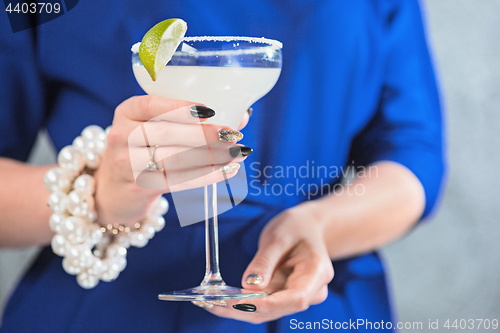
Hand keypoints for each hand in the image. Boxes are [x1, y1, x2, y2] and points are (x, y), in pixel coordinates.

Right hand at [94, 95, 249, 225]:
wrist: (114, 189)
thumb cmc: (144, 150)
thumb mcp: (154, 127)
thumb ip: (190, 119)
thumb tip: (241, 116)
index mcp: (127, 111)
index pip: (152, 105)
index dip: (181, 108)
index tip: (210, 111)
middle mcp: (121, 134)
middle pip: (167, 133)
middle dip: (204, 135)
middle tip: (233, 136)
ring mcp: (126, 162)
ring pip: (174, 158)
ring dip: (210, 157)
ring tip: (236, 154)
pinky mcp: (138, 186)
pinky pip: (177, 181)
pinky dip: (205, 176)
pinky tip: (227, 171)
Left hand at [195, 201, 333, 322]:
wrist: (307, 228)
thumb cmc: (297, 228)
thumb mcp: (279, 236)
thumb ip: (265, 262)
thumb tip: (250, 286)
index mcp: (317, 273)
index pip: (295, 298)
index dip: (267, 305)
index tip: (238, 302)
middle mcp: (312, 291)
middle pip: (277, 309)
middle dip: (244, 308)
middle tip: (212, 303)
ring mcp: (298, 296)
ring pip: (267, 311)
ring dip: (238, 309)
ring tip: (209, 302)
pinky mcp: (284, 298)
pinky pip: (262, 305)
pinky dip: (241, 304)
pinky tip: (220, 300)